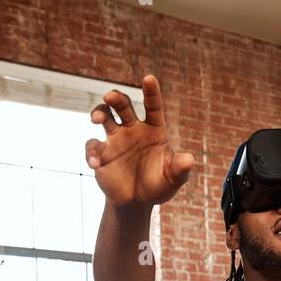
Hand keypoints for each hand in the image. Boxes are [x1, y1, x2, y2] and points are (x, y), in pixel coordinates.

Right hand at [86, 74, 195, 208]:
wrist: (136, 202)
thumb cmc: (157, 186)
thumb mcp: (172, 180)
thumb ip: (180, 169)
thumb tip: (189, 159)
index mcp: (153, 130)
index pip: (153, 106)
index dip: (151, 92)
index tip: (149, 78)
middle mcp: (133, 129)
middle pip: (123, 105)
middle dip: (116, 98)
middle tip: (110, 97)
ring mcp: (116, 139)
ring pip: (105, 116)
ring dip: (99, 112)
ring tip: (97, 119)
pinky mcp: (101, 153)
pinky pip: (93, 146)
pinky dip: (91, 152)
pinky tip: (95, 164)